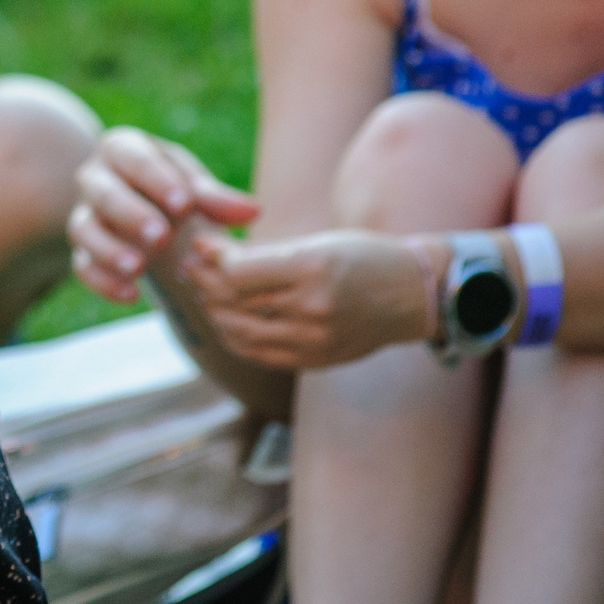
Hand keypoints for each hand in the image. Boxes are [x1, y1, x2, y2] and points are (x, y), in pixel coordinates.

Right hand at [69, 127, 257, 302]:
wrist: (148, 211)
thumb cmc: (173, 189)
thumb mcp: (194, 186)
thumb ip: (218, 198)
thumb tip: (253, 211)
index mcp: (122, 149)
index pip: (134, 159)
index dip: (157, 181)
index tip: (185, 205)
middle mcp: (95, 178)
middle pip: (102, 193)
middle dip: (130, 215)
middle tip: (161, 237)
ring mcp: (86, 215)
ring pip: (83, 230)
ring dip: (109, 250)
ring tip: (139, 269)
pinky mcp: (83, 250)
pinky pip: (82, 266)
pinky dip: (103, 281)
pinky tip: (130, 294)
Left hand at [178, 228, 435, 368]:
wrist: (413, 295)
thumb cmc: (364, 257)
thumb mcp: (315, 243)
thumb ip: (262, 254)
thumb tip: (208, 253)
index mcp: (313, 269)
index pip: (238, 272)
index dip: (210, 259)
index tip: (199, 246)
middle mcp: (313, 308)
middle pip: (234, 302)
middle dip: (203, 283)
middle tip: (190, 268)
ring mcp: (315, 340)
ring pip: (239, 331)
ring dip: (213, 311)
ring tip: (203, 292)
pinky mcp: (315, 360)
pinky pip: (259, 354)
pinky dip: (234, 337)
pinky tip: (226, 320)